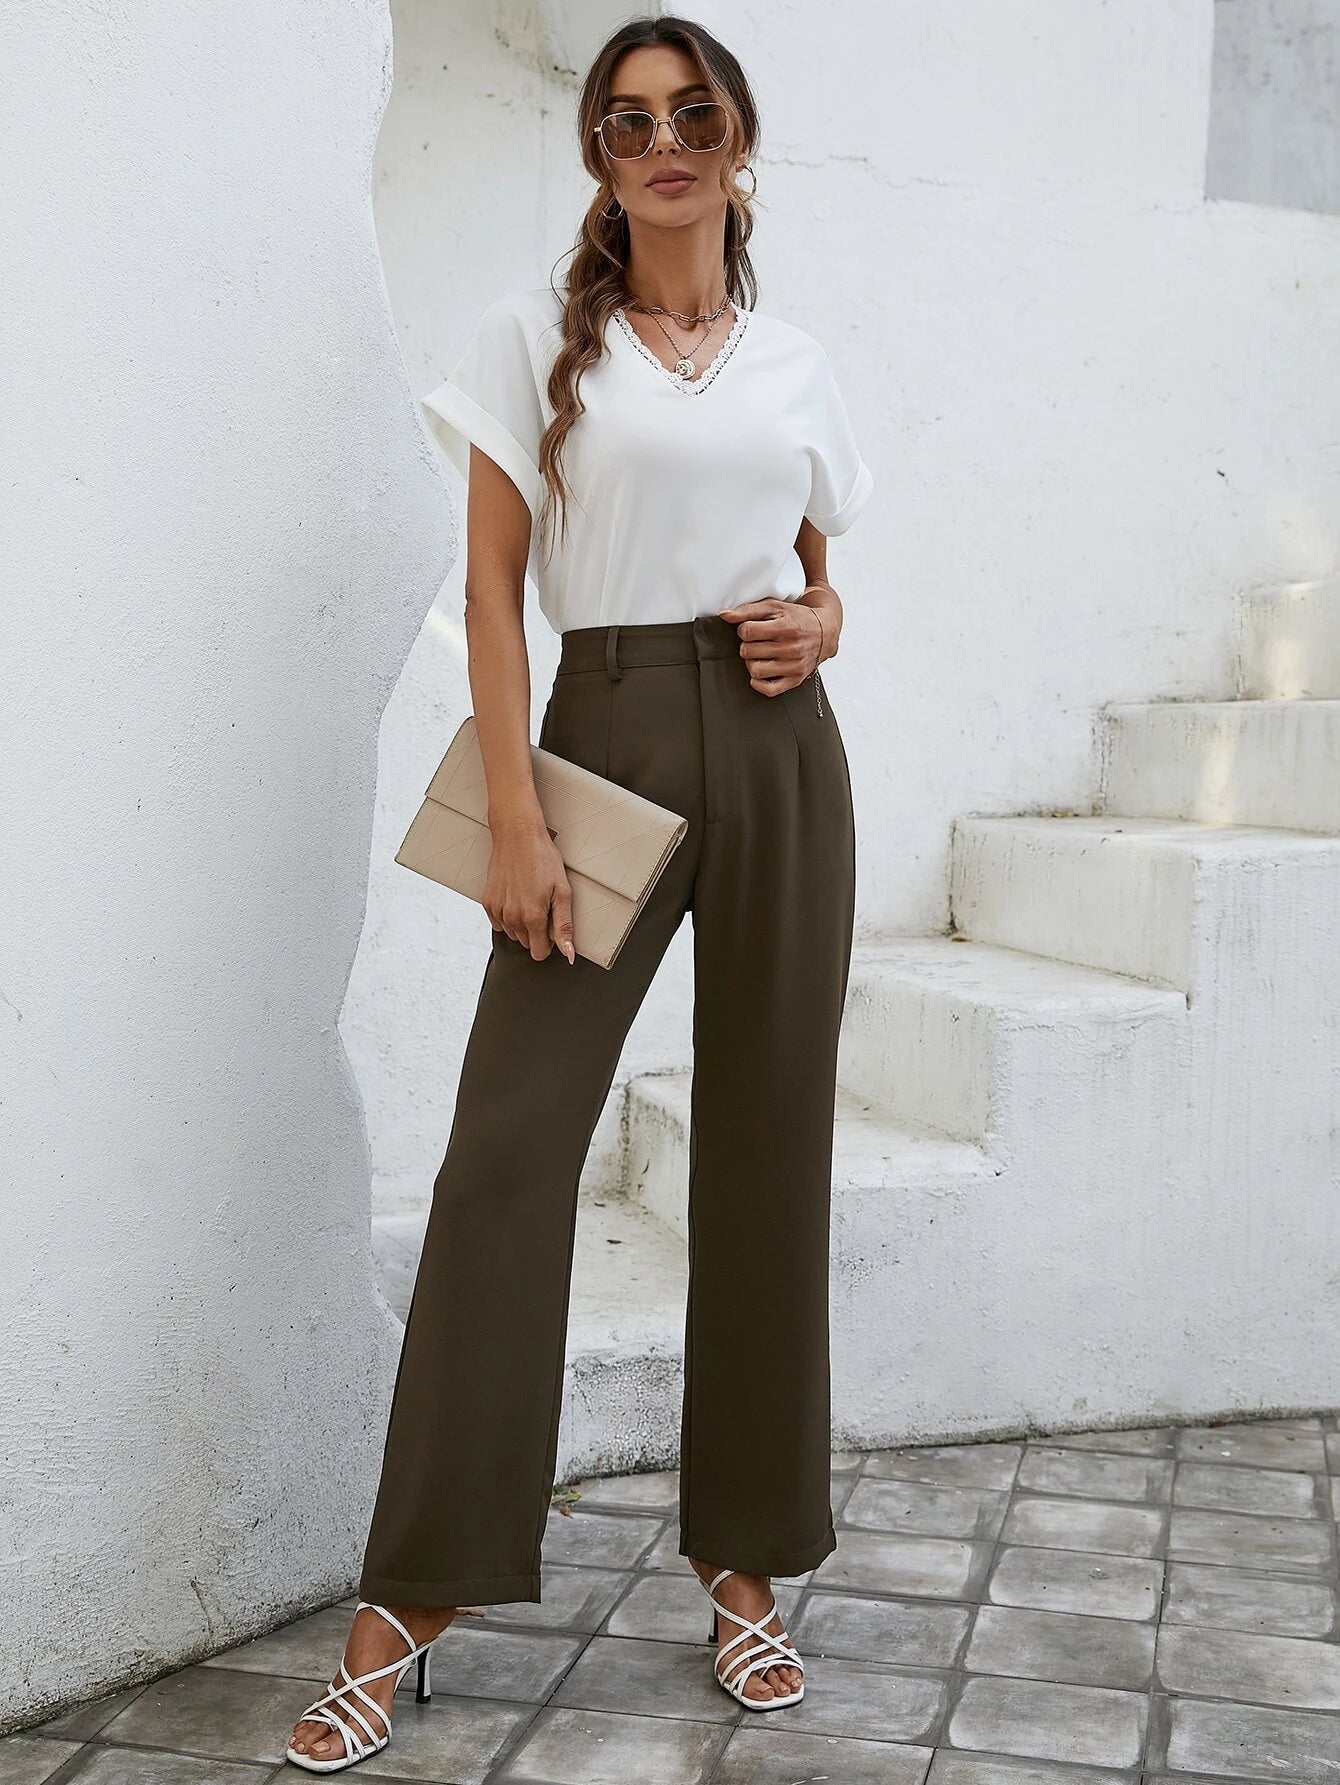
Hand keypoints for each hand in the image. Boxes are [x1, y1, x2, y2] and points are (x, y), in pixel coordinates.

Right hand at [483, 816, 575, 962]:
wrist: (517, 836)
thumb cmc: (542, 859)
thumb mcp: (562, 893)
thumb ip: (564, 927)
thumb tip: (568, 954)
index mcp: (532, 918)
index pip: (539, 953)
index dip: (548, 943)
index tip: (551, 925)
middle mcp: (512, 918)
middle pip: (526, 943)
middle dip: (536, 930)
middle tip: (542, 904)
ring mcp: (497, 911)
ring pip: (512, 933)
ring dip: (521, 922)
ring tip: (529, 896)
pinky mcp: (487, 902)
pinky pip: (499, 922)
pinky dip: (507, 914)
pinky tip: (516, 895)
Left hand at [717, 597, 824, 695]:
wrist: (824, 632)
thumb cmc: (797, 619)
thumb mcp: (774, 608)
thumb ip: (748, 610)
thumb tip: (725, 615)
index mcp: (786, 627)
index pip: (746, 632)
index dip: (744, 629)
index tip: (751, 629)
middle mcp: (791, 648)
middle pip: (748, 651)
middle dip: (748, 645)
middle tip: (757, 641)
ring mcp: (793, 666)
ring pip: (755, 670)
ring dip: (752, 662)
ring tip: (760, 655)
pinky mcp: (795, 680)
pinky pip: (768, 690)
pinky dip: (759, 683)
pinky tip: (762, 671)